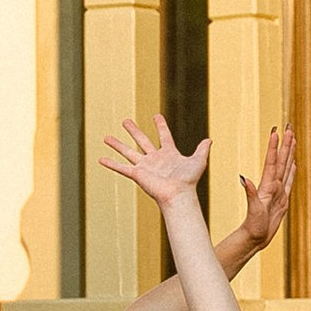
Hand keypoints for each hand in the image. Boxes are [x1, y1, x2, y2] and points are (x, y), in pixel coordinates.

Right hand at [97, 114, 212, 209]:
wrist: (178, 194)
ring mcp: (145, 166)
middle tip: (125, 120)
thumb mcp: (198, 161)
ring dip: (117, 144)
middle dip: (133, 130)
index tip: (156, 116)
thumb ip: (202, 150)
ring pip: (128, 151)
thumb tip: (209, 140)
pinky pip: (122, 168)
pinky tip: (101, 159)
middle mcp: (155, 159)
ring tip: (106, 137)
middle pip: (142, 140)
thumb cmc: (189, 180)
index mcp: (169, 153)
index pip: (164, 136)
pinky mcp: (137, 174)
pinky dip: (111, 164)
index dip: (160, 126)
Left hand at [237, 126, 296, 249]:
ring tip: (292, 139)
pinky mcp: (282, 200)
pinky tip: (294, 164)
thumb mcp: (253, 211)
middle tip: (288, 126)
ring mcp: (278, 192)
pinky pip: (289, 182)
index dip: (274, 147)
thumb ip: (250, 194)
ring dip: (290, 153)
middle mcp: (273, 186)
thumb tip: (244, 178)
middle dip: (285, 143)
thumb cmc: (253, 227)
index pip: (272, 162)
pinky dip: (292, 172)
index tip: (276, 131)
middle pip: (282, 160)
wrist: (254, 238)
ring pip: (286, 168)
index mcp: (267, 186)